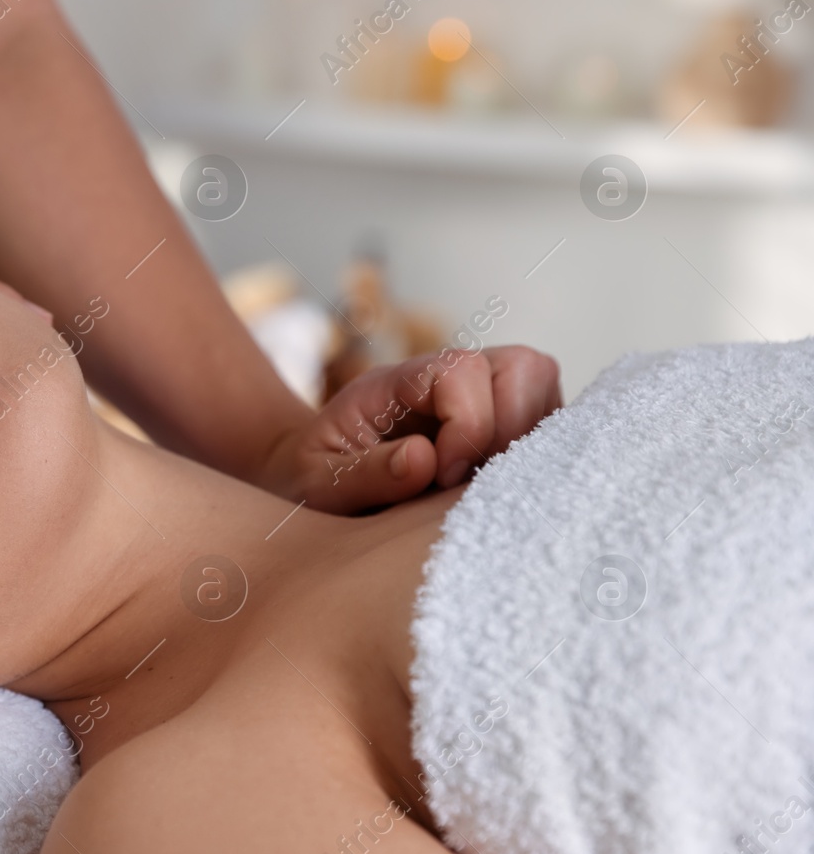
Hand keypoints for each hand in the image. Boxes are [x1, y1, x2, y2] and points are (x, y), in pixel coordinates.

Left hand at [261, 345, 562, 513]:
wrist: (307, 483)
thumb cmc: (311, 481)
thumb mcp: (316, 484)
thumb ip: (362, 474)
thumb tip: (424, 458)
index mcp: (394, 383)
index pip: (461, 369)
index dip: (469, 422)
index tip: (444, 475)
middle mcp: (443, 379)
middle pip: (521, 365)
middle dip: (512, 428)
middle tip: (472, 482)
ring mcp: (478, 397)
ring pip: (542, 388)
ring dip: (529, 441)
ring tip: (485, 487)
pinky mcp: (500, 423)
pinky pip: (546, 421)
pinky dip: (538, 453)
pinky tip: (500, 488)